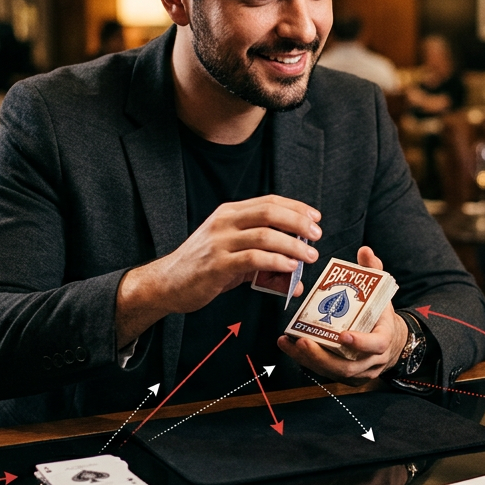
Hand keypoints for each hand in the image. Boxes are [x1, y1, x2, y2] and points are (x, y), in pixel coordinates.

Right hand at [116, 195, 320, 321]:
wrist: (167, 283)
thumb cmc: (203, 267)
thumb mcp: (233, 255)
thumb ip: (263, 259)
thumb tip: (295, 275)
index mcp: (229, 213)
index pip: (268, 202)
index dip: (295, 208)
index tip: (315, 217)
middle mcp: (224, 222)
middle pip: (269, 213)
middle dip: (298, 222)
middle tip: (317, 235)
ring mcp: (219, 242)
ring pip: (264, 235)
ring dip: (292, 245)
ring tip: (309, 256)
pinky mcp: (217, 264)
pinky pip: (253, 259)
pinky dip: (275, 262)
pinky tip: (289, 268)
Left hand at [277, 246, 406, 384]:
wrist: (389, 342)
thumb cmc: (380, 315)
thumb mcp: (381, 292)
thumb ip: (373, 271)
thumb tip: (365, 251)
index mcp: (384, 339)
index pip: (376, 345)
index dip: (361, 342)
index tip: (343, 335)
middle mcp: (371, 361)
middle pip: (348, 366)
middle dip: (323, 356)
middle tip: (303, 341)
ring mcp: (358, 372)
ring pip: (333, 372)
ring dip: (309, 359)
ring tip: (290, 343)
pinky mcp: (344, 377)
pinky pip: (325, 373)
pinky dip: (306, 361)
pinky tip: (290, 347)